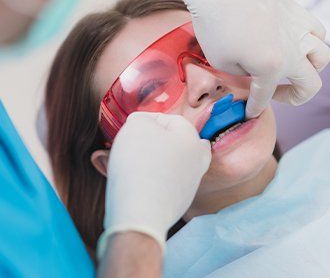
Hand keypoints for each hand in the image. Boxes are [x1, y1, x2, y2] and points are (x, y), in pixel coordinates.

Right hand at [98, 112, 210, 257]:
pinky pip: (167, 184)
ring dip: (158, 159)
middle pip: (180, 143)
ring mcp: (190, 184)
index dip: (147, 120)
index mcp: (191, 138)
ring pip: (175, 164)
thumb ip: (142, 119)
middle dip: (159, 140)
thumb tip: (143, 124)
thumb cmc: (139, 163)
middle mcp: (197, 160)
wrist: (141, 213)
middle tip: (140, 142)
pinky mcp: (179, 203)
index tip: (130, 127)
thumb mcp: (136, 126)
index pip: (170, 120)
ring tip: (136, 161)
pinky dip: (156, 179)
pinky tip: (140, 181)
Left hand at [148, 0, 329, 117]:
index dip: (254, 108)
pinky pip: (316, 31)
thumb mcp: (221, 62)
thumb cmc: (214, 24)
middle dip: (294, 98)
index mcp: (272, 67)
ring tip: (290, 69)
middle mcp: (293, 50)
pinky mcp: (296, 10)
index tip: (248, 113)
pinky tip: (294, 42)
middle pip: (311, 85)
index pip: (265, 97)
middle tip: (276, 95)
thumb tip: (252, 73)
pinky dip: (311, 42)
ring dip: (309, 70)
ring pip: (322, 57)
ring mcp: (298, 28)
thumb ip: (242, 75)